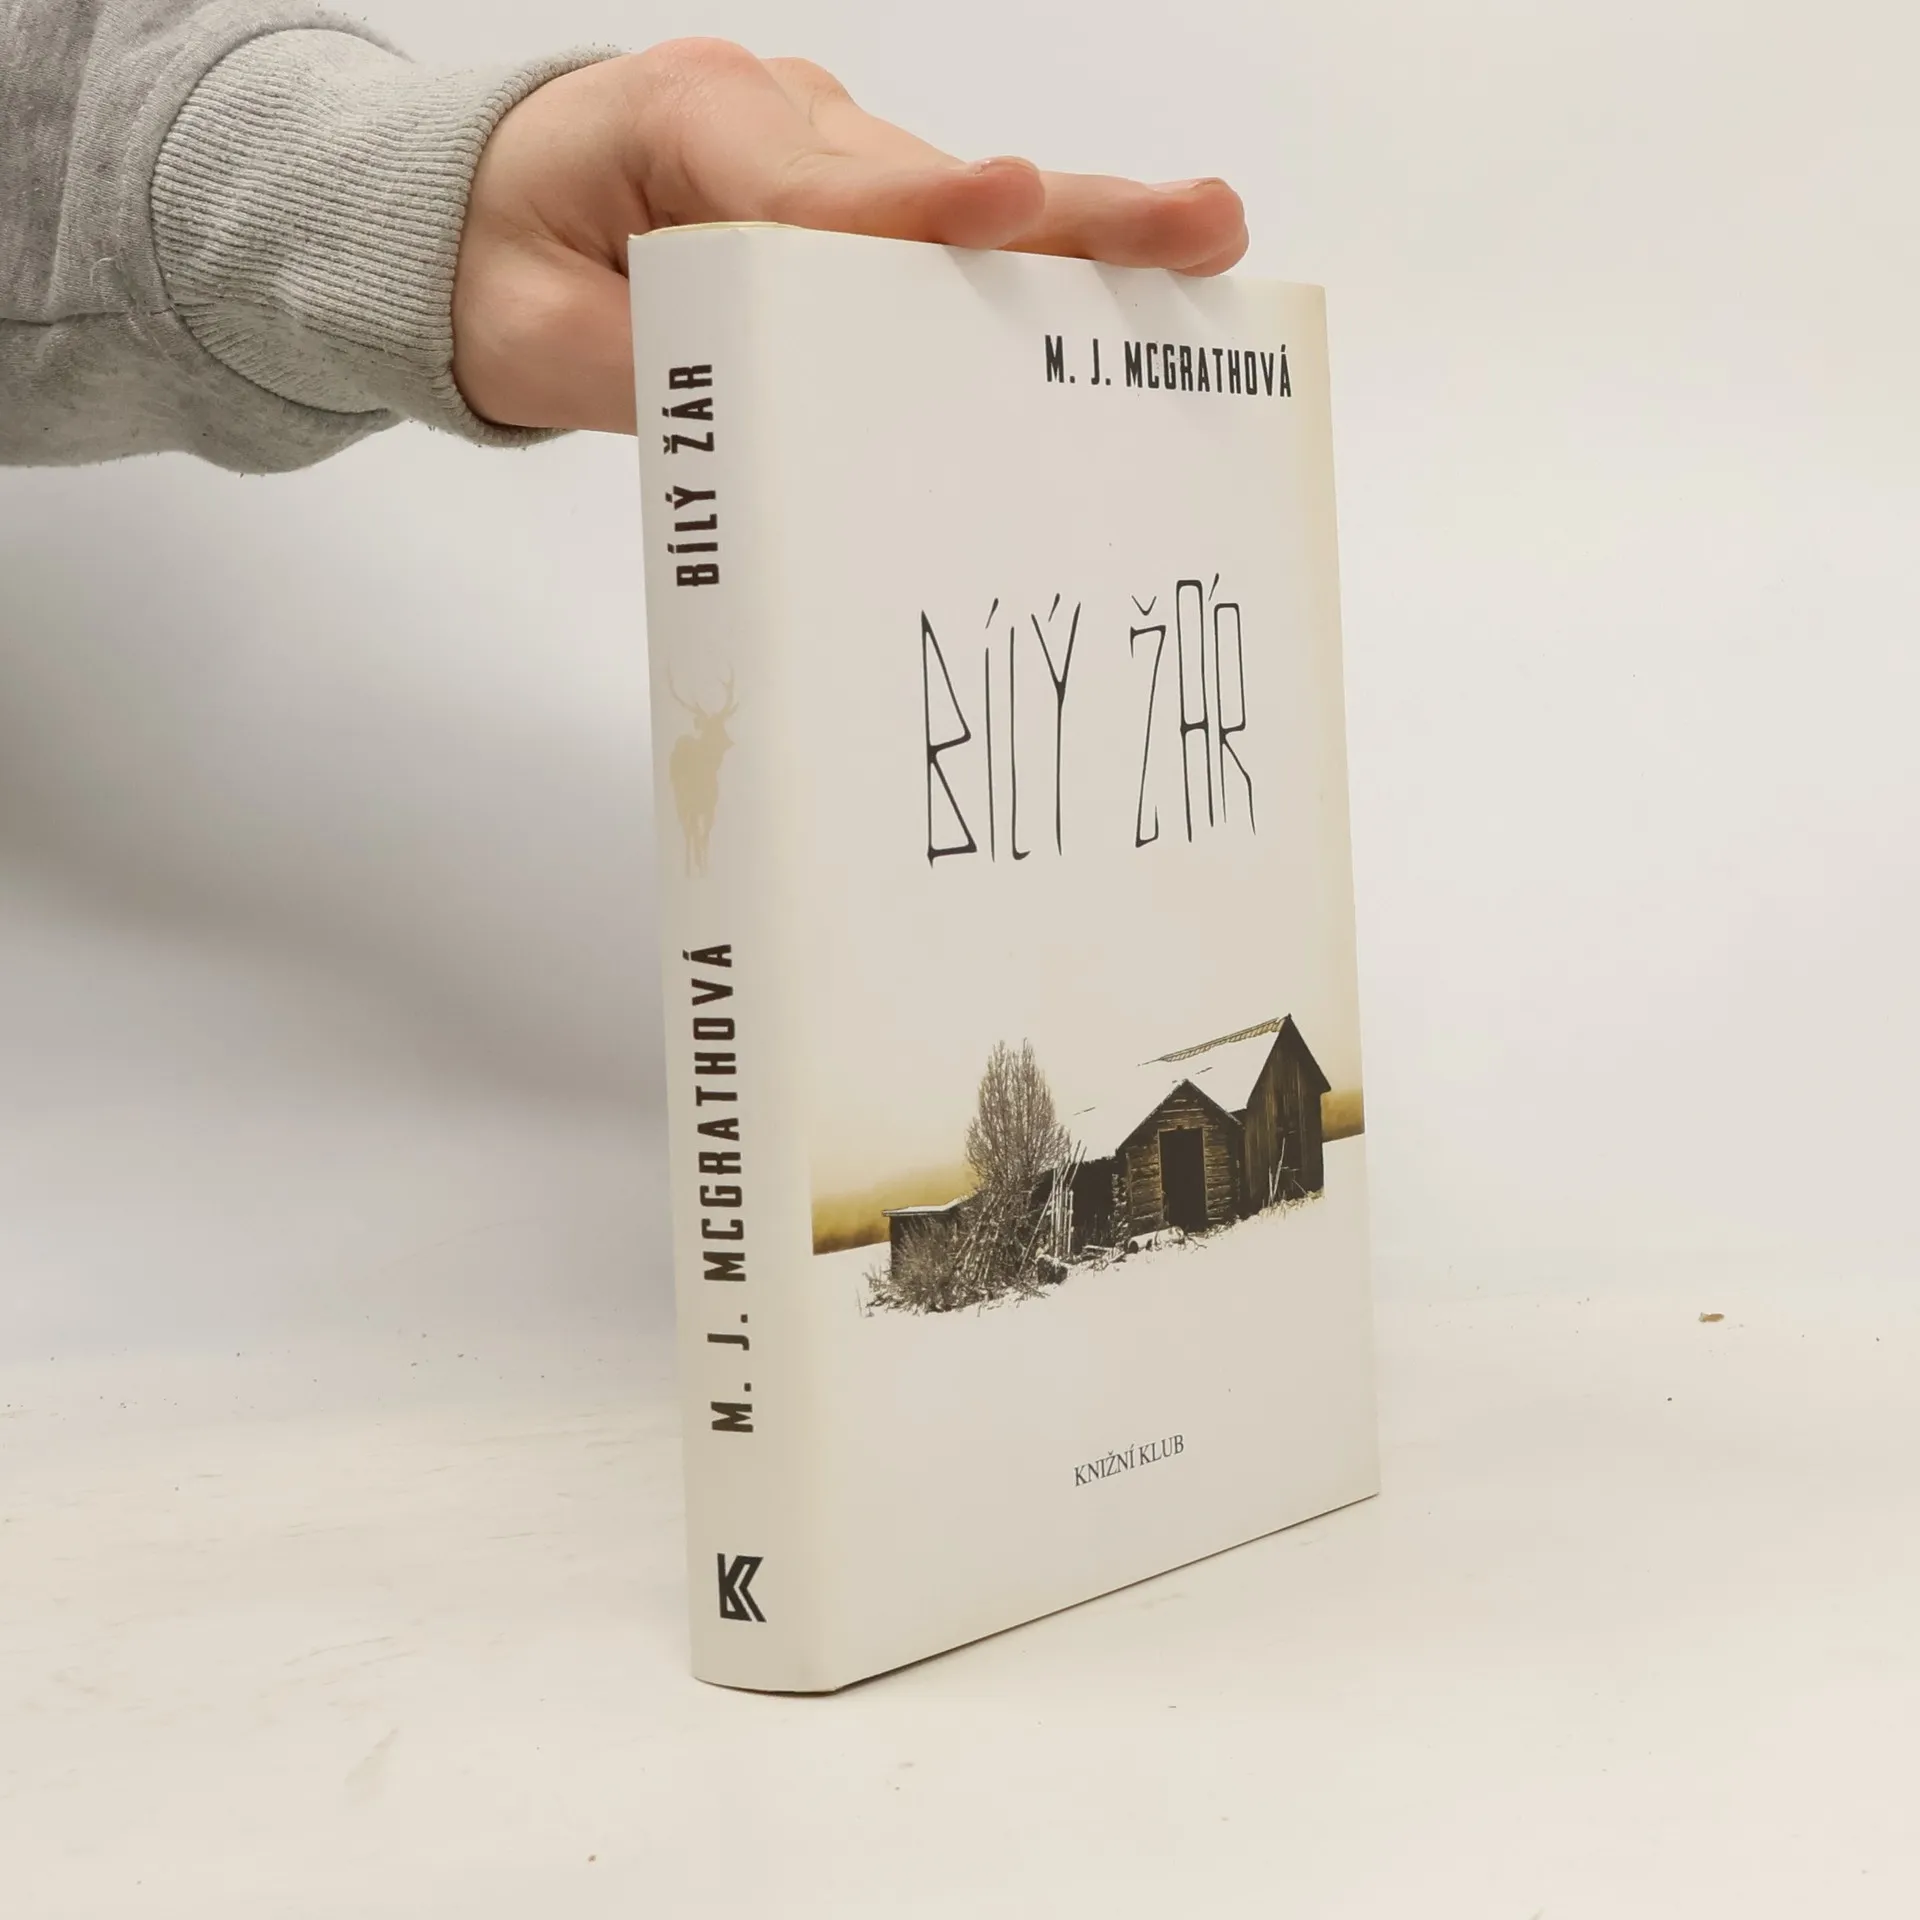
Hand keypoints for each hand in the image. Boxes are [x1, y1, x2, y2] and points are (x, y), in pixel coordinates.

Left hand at [451, 38, 1247, 434]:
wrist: (473, 222)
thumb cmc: (501, 266)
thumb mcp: (542, 334)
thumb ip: (656, 369)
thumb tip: (782, 419)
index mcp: (688, 128)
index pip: (816, 185)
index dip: (916, 209)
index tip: (1008, 208)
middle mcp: (780, 124)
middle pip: (934, 182)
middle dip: (1065, 213)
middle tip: (1192, 222)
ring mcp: (826, 156)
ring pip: (962, 208)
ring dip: (1081, 243)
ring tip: (1203, 254)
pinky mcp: (852, 203)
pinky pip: (947, 241)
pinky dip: (1032, 276)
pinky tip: (1135, 298)